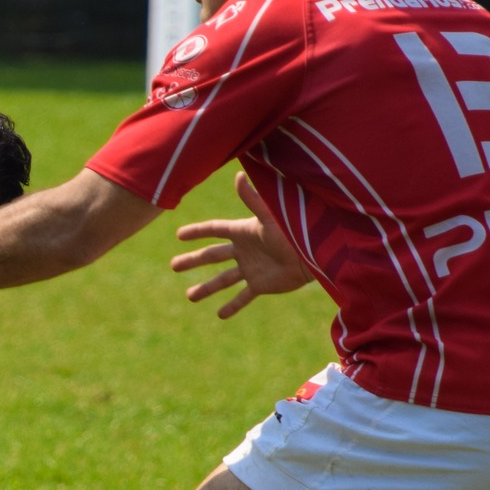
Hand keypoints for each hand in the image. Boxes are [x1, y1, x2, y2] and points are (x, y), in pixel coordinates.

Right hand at [168, 172, 313, 318]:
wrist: (316, 255)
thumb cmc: (294, 231)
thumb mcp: (269, 216)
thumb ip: (252, 199)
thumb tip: (238, 175)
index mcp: (243, 232)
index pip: (215, 230)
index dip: (197, 232)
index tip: (179, 235)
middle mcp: (244, 251)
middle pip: (212, 256)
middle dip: (192, 261)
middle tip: (173, 266)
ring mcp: (251, 269)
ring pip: (223, 280)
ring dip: (206, 288)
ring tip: (190, 297)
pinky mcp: (261, 285)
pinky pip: (243, 297)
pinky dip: (232, 306)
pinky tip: (220, 315)